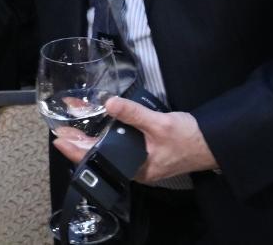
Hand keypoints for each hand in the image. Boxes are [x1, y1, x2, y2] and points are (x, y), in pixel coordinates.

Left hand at [53, 97, 217, 183]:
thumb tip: (109, 103)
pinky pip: (118, 147)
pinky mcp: (144, 154)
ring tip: (73, 126)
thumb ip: (133, 114)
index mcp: (136, 168)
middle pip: (99, 157)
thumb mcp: (159, 123)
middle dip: (78, 142)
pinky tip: (98, 126)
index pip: (98, 161)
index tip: (59, 139)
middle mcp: (134, 168)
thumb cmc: (189, 138)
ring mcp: (139, 162)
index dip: (76, 150)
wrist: (213, 144)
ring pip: (107, 152)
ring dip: (90, 138)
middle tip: (61, 129)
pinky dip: (105, 136)